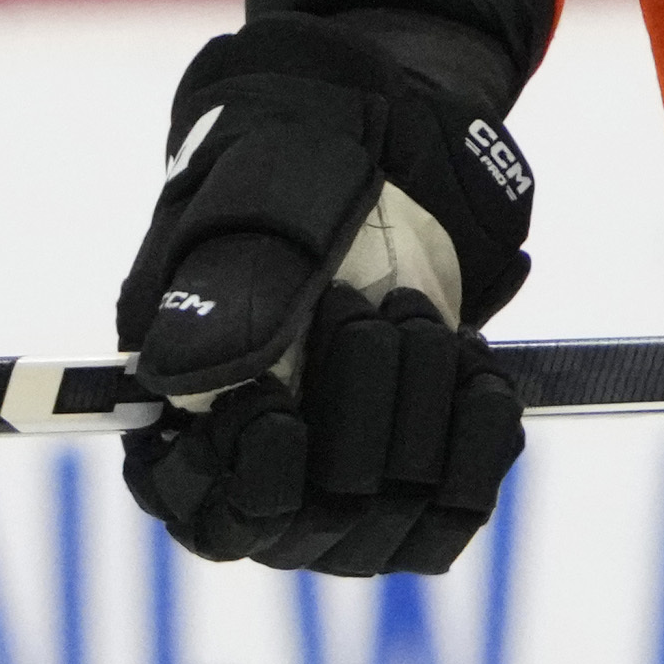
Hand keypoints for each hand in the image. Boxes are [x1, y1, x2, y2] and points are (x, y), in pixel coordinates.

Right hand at [112, 12, 534, 573]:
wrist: (387, 144)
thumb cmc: (295, 166)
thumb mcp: (255, 209)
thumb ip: (223, 294)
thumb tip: (192, 383)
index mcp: (182, 416)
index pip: (214, 519)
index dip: (253, 479)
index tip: (280, 404)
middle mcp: (259, 469)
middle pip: (322, 518)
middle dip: (362, 401)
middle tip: (364, 302)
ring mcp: (345, 478)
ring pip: (397, 518)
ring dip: (424, 407)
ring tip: (416, 313)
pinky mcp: (423, 471)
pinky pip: (460, 509)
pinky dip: (481, 435)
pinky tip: (475, 362)